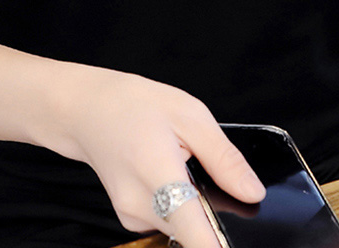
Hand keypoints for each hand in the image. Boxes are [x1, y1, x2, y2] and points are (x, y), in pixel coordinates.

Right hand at [53, 65, 265, 247]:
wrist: (86, 109)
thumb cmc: (133, 104)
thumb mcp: (188, 114)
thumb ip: (223, 158)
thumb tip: (252, 192)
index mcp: (159, 177)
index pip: (198, 238)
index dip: (222, 246)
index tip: (240, 243)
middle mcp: (141, 208)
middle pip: (196, 230)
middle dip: (213, 209)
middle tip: (203, 167)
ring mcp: (132, 218)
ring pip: (183, 224)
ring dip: (194, 202)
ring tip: (181, 160)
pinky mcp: (130, 219)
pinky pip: (168, 218)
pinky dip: (178, 200)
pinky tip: (169, 170)